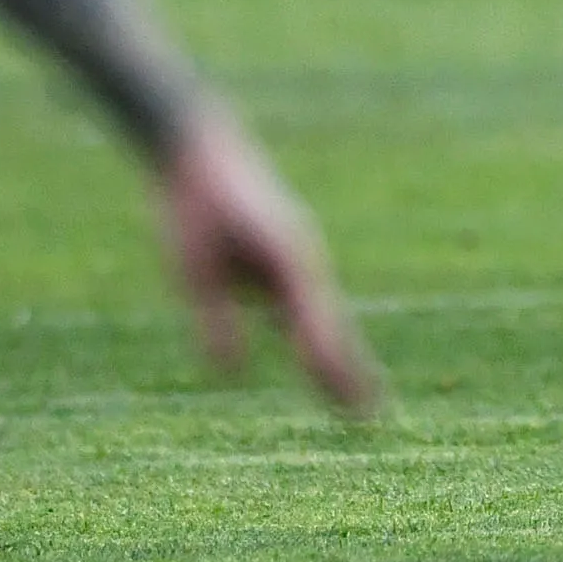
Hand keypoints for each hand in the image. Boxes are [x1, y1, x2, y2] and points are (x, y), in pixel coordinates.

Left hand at [160, 104, 381, 413]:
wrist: (196, 146)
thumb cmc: (191, 206)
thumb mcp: (191, 266)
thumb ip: (214, 317)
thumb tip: (231, 372)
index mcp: (286, 258)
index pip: (313, 322)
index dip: (329, 363)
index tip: (346, 400)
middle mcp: (301, 260)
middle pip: (329, 324)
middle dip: (347, 369)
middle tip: (371, 415)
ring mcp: (295, 256)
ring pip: (321, 317)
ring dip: (337, 357)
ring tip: (356, 398)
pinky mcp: (281, 256)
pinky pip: (304, 307)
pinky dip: (317, 335)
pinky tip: (317, 360)